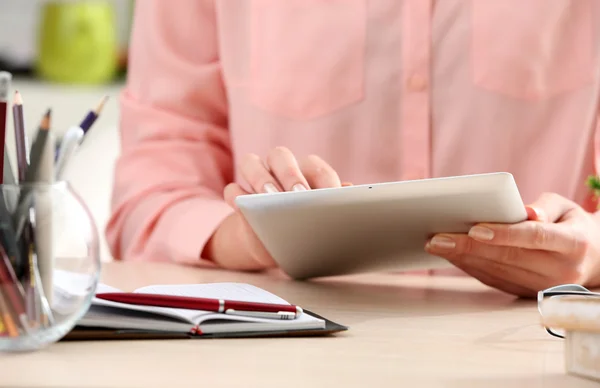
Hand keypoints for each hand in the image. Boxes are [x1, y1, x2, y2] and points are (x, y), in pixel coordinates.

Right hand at [208, 146, 348, 269]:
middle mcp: (279, 168)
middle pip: (279, 154)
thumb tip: (351, 193)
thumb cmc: (306, 227)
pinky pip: (232, 190)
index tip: (330, 196)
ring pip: (250, 162)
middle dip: (289, 172)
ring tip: (270, 198)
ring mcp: (255, 180)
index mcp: (305, 171)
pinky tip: (245, 209)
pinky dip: (237, 196)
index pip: (314, 165)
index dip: (322, 179)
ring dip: (260, 177)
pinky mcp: (238, 198)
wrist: (278, 246)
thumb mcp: (322, 220)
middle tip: (299, 194)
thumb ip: (335, 205)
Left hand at [424, 192, 599, 296]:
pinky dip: (469, 267)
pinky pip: (494, 280)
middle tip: (437, 238)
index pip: (535, 238)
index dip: (505, 234)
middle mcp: (560, 270)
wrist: (590, 261)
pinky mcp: (526, 293)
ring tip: (436, 245)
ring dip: (462, 259)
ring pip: (497, 272)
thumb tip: (526, 212)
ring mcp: (543, 287)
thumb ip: (545, 207)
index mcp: (574, 244)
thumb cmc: (571, 225)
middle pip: (508, 257)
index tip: (475, 229)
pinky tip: (450, 256)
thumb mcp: (566, 207)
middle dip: (468, 247)